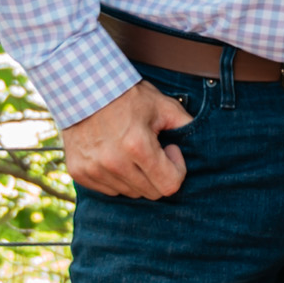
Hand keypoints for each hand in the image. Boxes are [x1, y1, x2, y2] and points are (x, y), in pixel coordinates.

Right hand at [62, 79, 193, 199]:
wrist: (82, 89)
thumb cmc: (126, 96)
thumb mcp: (163, 105)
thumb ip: (186, 125)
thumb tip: (204, 143)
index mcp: (137, 146)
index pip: (169, 185)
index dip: (177, 169)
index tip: (170, 150)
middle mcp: (113, 162)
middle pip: (151, 192)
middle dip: (159, 174)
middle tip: (153, 149)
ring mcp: (93, 169)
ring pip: (130, 193)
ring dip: (138, 177)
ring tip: (133, 150)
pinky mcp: (79, 172)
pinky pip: (109, 189)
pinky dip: (117, 177)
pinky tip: (116, 155)